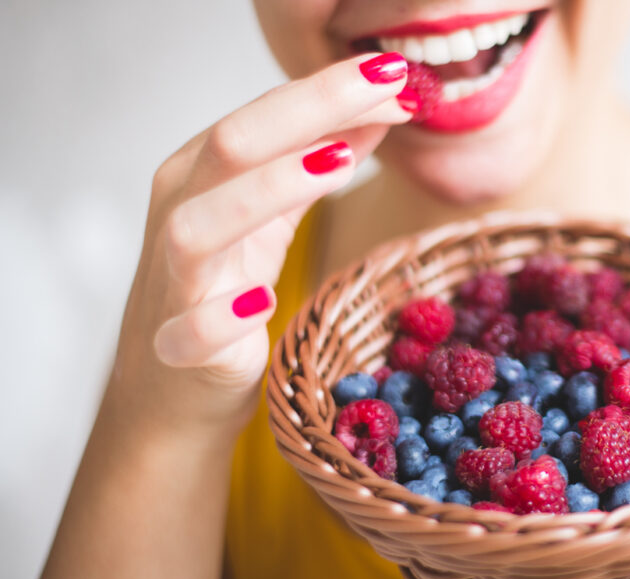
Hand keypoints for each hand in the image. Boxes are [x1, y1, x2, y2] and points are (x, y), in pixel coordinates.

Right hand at [105, 52, 411, 440]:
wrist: (170, 390)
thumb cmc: (221, 288)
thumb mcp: (273, 215)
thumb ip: (316, 161)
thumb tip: (380, 109)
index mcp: (202, 174)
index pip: (263, 114)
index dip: (330, 90)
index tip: (395, 74)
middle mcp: (180, 212)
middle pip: (232, 147)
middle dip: (312, 110)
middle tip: (388, 90)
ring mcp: (173, 281)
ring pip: (199, 226)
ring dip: (268, 190)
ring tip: (340, 163)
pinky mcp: (176, 348)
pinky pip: (189, 330)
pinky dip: (219, 317)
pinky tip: (259, 304)